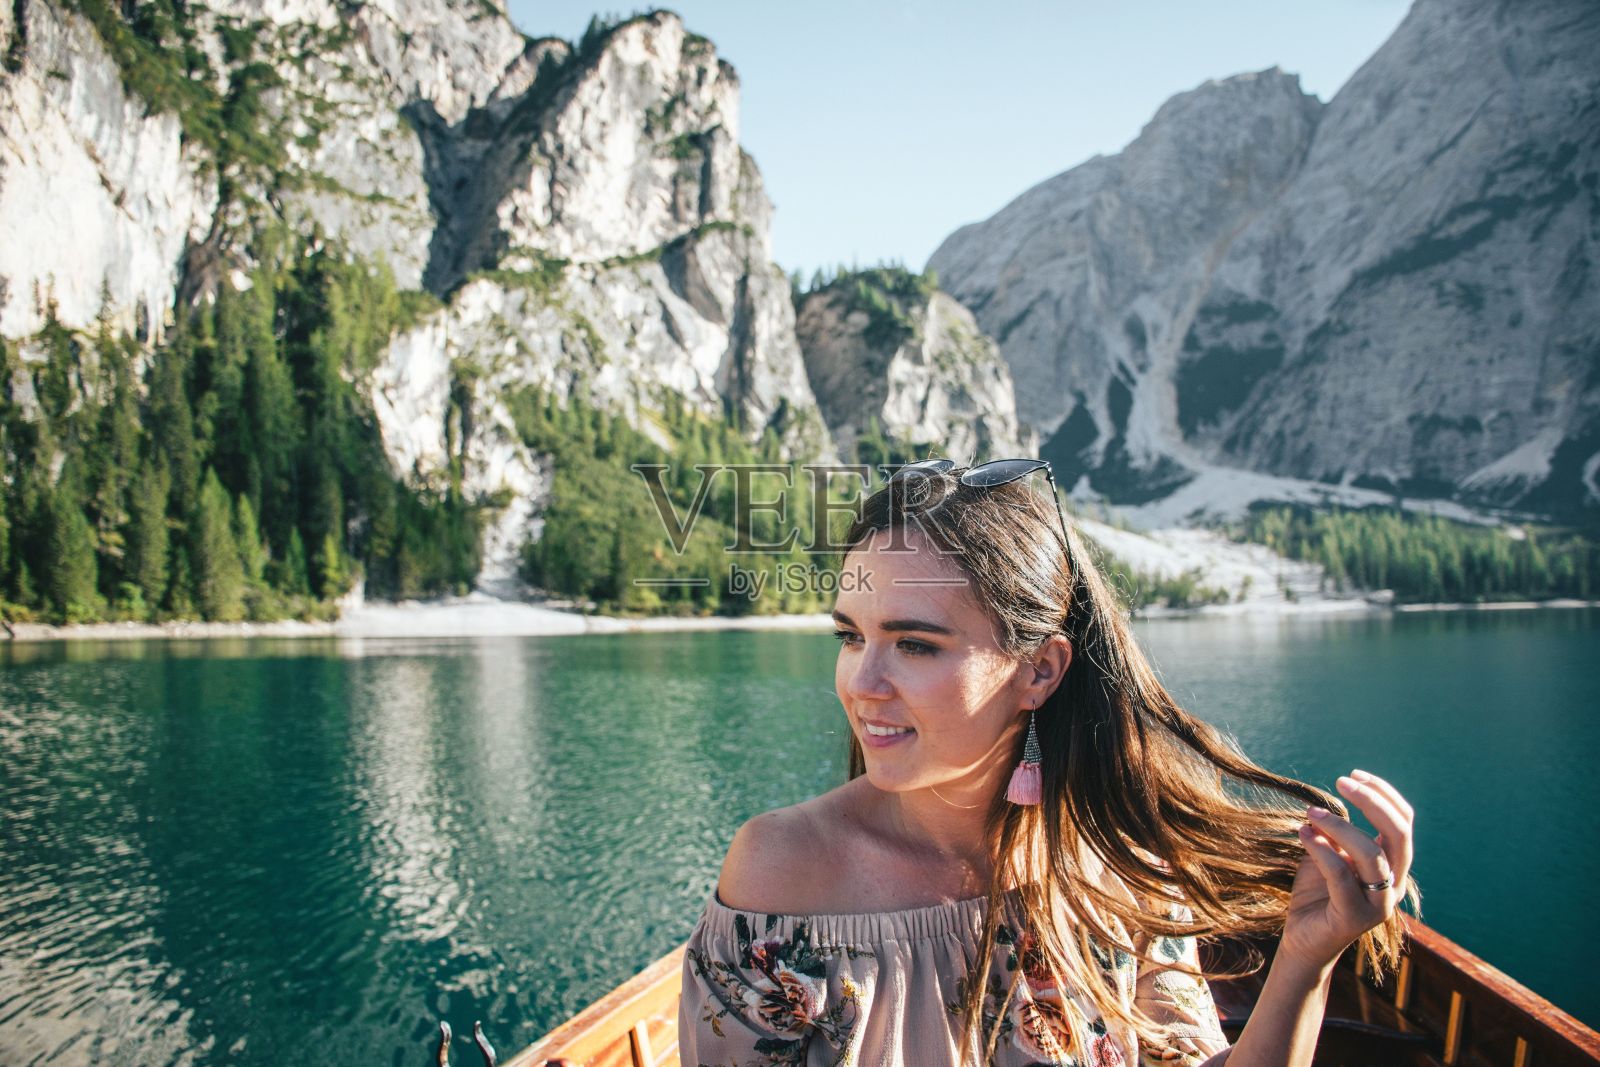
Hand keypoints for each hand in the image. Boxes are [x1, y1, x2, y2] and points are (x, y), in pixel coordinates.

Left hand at [1278, 769, 1414, 970]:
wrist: (1303, 938)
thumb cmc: (1318, 892)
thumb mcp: (1330, 853)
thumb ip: (1337, 832)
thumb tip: (1331, 803)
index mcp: (1394, 866)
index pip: (1404, 822)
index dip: (1383, 794)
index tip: (1354, 776)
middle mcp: (1395, 885)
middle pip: (1399, 835)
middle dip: (1372, 802)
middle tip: (1341, 782)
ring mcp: (1378, 904)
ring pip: (1373, 856)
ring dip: (1341, 826)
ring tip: (1311, 814)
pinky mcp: (1353, 918)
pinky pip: (1341, 876)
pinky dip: (1321, 850)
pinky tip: (1303, 833)